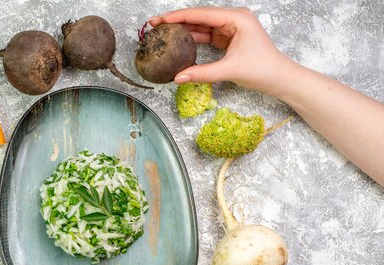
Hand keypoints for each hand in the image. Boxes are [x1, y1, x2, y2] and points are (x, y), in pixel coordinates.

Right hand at [148, 7, 293, 95]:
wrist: (279, 78)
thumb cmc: (263, 69)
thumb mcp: (229, 70)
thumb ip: (202, 73)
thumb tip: (178, 78)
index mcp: (237, 18)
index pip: (202, 14)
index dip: (179, 16)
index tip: (160, 20)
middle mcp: (233, 19)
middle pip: (199, 17)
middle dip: (177, 21)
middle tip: (155, 25)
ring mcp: (231, 28)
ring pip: (202, 26)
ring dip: (183, 30)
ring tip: (163, 33)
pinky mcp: (229, 38)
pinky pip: (207, 36)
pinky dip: (193, 40)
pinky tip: (178, 42)